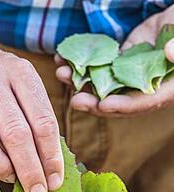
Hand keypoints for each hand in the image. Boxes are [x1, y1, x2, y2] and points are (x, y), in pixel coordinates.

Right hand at [0, 35, 62, 191]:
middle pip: (15, 135)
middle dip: (30, 171)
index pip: (43, 122)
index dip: (52, 157)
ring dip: (1, 170)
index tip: (55, 181)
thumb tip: (48, 166)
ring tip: (11, 179)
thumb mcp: (23, 82)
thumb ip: (36, 117)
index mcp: (19, 73)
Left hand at [55, 5, 173, 117]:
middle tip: (75, 101)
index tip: (103, 105)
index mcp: (160, 91)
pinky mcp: (117, 62)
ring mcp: (126, 75)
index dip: (122, 105)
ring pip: (100, 83)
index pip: (140, 103)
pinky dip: (81, 63)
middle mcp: (140, 88)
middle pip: (114, 101)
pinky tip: (63, 58)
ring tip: (61, 74)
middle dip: (93, 103)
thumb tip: (169, 52)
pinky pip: (97, 65)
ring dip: (79, 81)